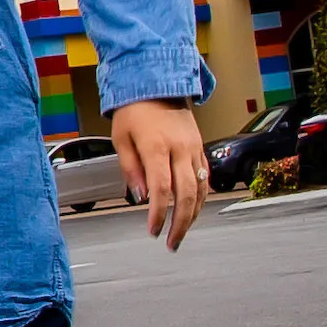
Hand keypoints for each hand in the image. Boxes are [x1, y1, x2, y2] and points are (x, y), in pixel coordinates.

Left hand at [114, 97, 208, 248]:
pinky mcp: (200, 148)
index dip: (159, 213)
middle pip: (186, 194)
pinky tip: (194, 211)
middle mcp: (180, 149)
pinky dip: (201, 197)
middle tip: (172, 243)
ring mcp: (194, 148)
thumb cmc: (134, 110)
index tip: (153, 230)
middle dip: (181, 223)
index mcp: (157, 147)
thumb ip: (131, 169)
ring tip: (182, 232)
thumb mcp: (121, 138)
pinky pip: (205, 177)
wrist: (158, 83)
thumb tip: (140, 196)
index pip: (161, 189)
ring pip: (201, 188)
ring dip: (194, 215)